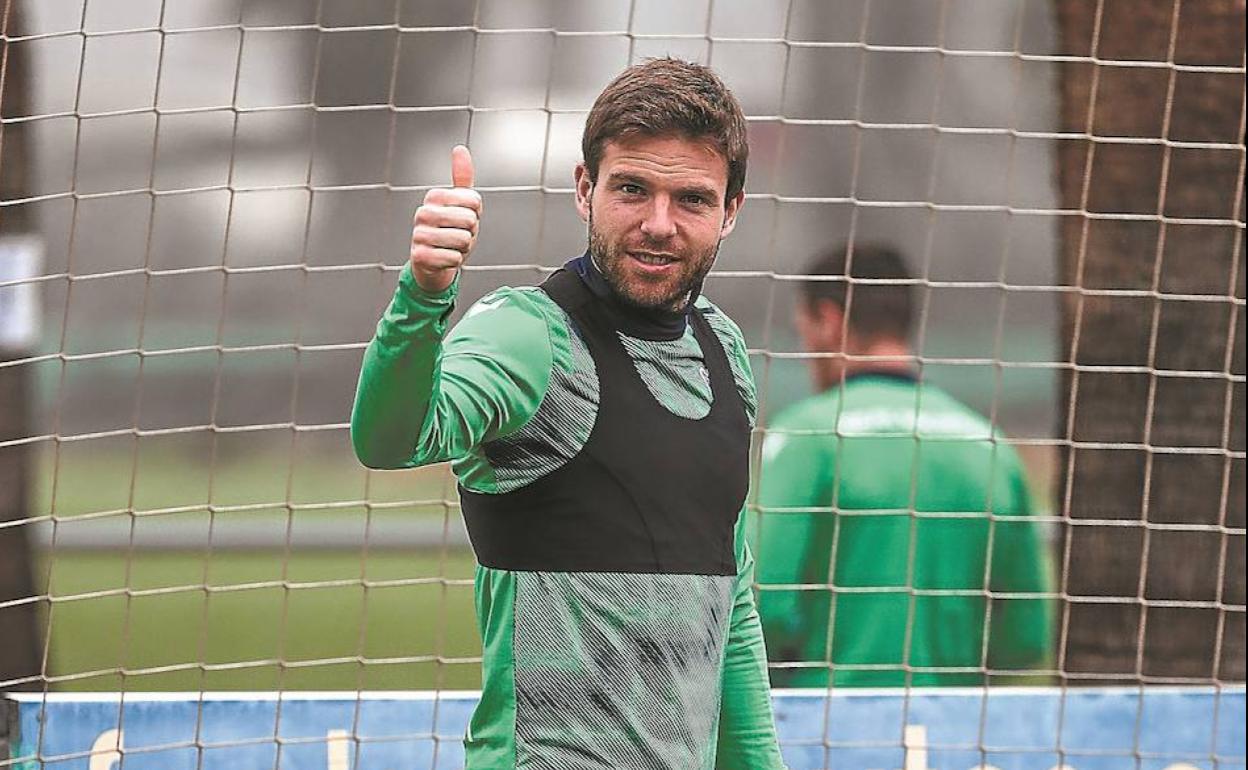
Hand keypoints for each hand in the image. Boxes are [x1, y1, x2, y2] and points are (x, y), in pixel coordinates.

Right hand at [409, 144, 480, 292]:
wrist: (432, 262)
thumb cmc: (448, 230)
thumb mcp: (459, 203)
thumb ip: (462, 177)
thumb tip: (460, 149)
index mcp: (434, 197)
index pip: (475, 201)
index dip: (476, 213)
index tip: (462, 218)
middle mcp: (423, 213)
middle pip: (470, 220)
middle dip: (471, 232)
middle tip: (457, 234)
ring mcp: (419, 235)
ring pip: (464, 240)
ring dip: (463, 248)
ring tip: (451, 246)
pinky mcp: (420, 256)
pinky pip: (455, 258)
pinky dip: (455, 261)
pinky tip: (444, 258)